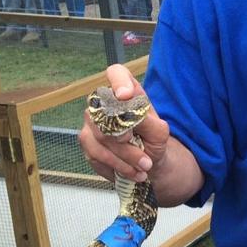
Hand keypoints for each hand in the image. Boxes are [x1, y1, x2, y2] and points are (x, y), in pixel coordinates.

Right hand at [77, 64, 170, 183]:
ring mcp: (92, 122)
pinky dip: (117, 166)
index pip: (116, 73)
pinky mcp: (87, 142)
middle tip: (145, 158)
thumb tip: (129, 114)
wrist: (149, 163)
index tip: (126, 96)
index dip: (118, 81)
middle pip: (105, 113)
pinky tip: (132, 172)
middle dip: (126, 141)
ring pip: (100, 138)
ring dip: (124, 158)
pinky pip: (96, 154)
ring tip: (143, 168)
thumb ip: (146, 121)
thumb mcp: (159, 133)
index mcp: (127, 92)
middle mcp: (104, 102)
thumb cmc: (154, 141)